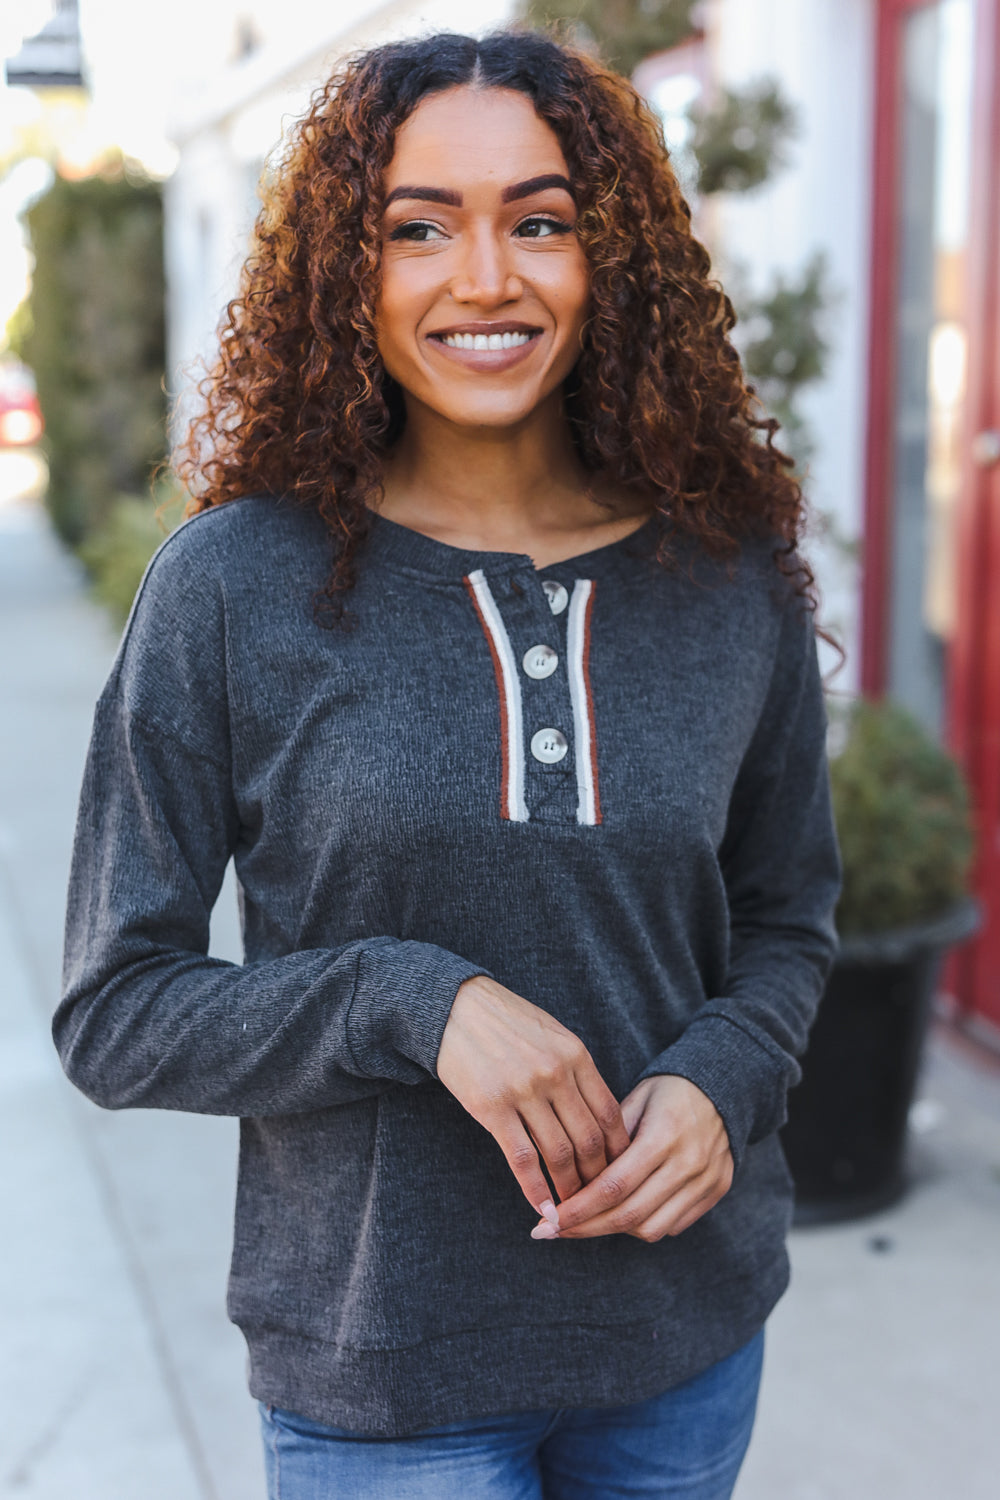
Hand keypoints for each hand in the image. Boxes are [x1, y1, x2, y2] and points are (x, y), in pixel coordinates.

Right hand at [437, 975, 630, 1213]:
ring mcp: (524, 1091)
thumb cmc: (506, 1022)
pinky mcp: (492, 1107)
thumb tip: (599, 1116)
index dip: (619, 1151)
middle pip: (590, 1140)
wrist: (454, 1007)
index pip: (610, 1114)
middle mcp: (555, 1073)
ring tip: (572, 1210)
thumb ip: (576, 1070)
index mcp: (575, 1055)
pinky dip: (535, 1188)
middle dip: (597, 1177)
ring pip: (559, 1154)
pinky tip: (542, 1207)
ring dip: (569, 1189)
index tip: (620, 1173)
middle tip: (599, 1201)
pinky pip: (522, 1158)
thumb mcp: (552, 1035)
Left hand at [532, 1075, 733, 1242]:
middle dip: (585, 1228)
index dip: (579, 1209)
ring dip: (613, 1230)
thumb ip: (607, 1136)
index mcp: (663, 1136)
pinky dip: (643, 1224)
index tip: (548, 1219)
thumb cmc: (668, 1091)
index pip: (614, 1186)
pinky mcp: (715, 1192)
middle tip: (550, 1231)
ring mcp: (705, 1181)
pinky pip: (673, 1225)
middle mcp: (687, 1164)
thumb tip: (571, 1176)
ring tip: (585, 1221)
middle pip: (629, 1215)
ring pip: (651, 1228)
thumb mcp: (635, 1099)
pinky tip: (621, 1213)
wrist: (723, 1087)